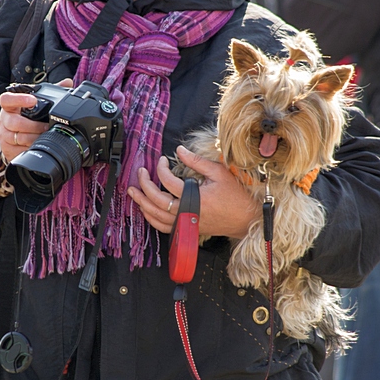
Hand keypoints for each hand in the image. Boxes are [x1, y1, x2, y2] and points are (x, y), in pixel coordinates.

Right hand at [0, 79, 72, 162]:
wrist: (13, 134)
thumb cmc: (24, 115)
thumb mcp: (34, 103)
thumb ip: (49, 92)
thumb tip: (67, 82)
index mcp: (10, 106)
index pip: (6, 99)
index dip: (18, 99)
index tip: (32, 100)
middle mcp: (5, 119)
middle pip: (14, 122)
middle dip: (33, 125)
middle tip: (46, 125)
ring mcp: (5, 134)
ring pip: (18, 137)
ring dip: (34, 137)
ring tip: (45, 136)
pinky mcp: (7, 148)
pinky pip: (18, 150)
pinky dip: (30, 148)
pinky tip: (38, 145)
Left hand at [128, 146, 260, 238]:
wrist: (246, 219)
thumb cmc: (236, 196)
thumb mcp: (219, 173)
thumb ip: (197, 162)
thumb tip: (179, 150)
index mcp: (195, 198)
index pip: (169, 182)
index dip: (161, 169)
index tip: (161, 160)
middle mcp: (187, 212)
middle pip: (157, 200)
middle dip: (144, 185)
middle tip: (139, 173)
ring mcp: (186, 223)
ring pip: (156, 217)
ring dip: (142, 204)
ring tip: (133, 193)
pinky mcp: (187, 229)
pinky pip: (163, 227)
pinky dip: (151, 219)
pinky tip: (145, 210)